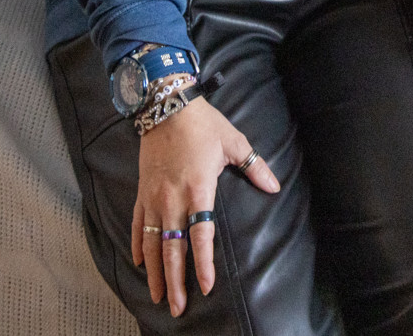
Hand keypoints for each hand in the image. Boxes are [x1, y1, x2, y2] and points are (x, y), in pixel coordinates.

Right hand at [131, 96, 280, 314]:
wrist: (166, 106)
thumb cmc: (203, 124)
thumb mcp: (234, 143)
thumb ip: (255, 167)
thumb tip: (274, 186)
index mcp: (198, 188)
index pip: (200, 234)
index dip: (203, 263)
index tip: (207, 286)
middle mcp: (173, 199)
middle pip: (173, 248)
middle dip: (175, 280)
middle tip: (177, 307)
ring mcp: (154, 197)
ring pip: (152, 243)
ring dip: (156, 272)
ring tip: (158, 296)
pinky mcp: (143, 192)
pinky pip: (137, 225)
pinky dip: (138, 246)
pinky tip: (140, 264)